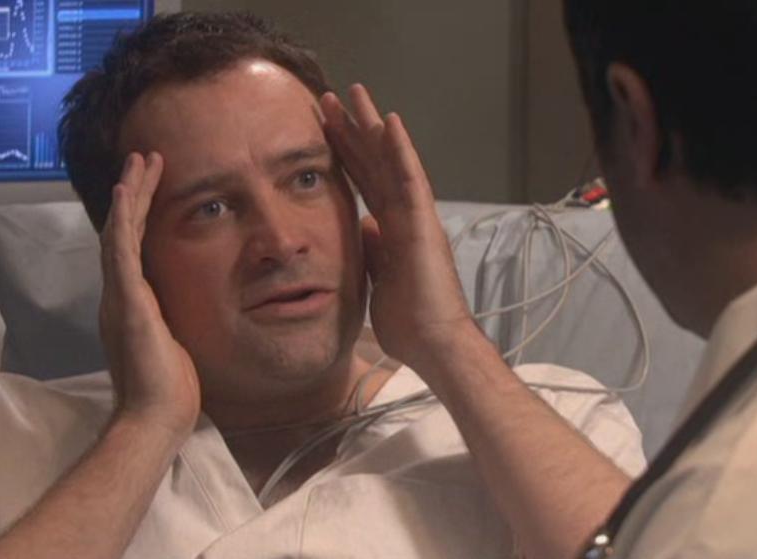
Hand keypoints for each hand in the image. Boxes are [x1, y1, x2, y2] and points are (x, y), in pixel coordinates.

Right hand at [99, 152, 200, 437]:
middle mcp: (120, 295)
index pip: (135, 248)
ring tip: (140, 160)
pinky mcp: (127, 302)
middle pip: (124, 232)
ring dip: (131, 194)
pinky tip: (128, 192)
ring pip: (120, 232)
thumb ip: (175, 326)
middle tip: (144, 158)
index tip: (151, 185)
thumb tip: (188, 318)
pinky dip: (123, 219)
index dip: (141, 215)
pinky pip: (121, 251)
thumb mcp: (176, 347)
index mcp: (133, 305)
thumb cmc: (170, 392)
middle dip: (135, 194)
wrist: (155, 418)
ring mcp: (120, 297)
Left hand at [320, 85, 478, 370]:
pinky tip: (388, 121)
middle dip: (351, 130)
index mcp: (390, 229)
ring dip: (371, 126)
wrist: (434, 344)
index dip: (343, 154)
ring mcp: (415, 216)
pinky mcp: (423, 224)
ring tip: (354, 92)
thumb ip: (374, 250)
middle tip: (328, 97)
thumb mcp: (379, 278)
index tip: (322, 129)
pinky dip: (400, 149)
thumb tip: (364, 227)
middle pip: (373, 163)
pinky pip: (410, 180)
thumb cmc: (410, 320)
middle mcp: (404, 215)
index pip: (363, 182)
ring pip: (390, 160)